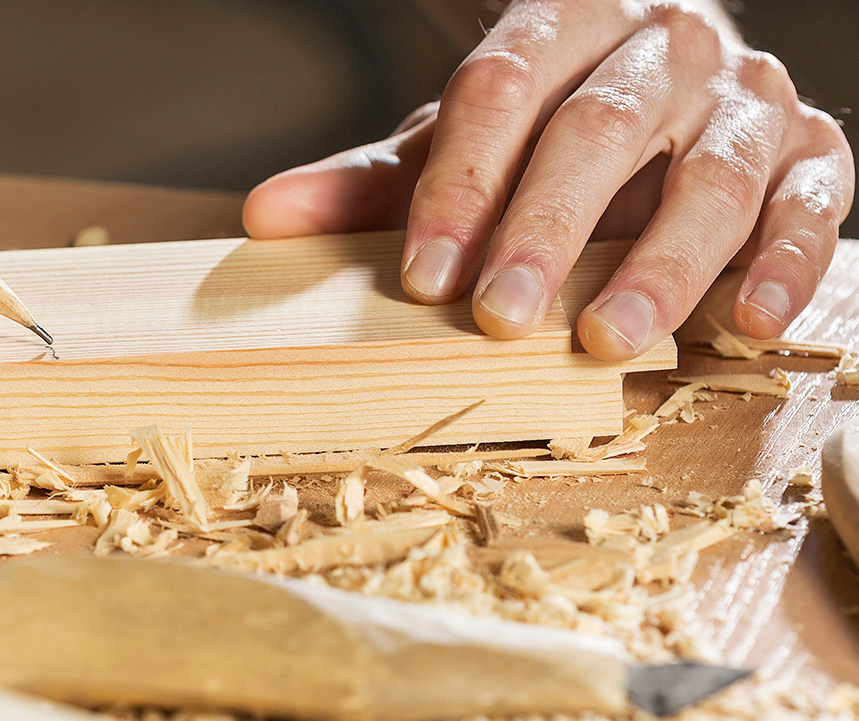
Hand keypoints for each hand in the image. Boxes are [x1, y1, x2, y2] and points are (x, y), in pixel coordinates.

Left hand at [243, 1, 853, 359]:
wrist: (656, 72)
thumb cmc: (544, 123)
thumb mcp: (456, 140)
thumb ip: (373, 181)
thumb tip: (267, 216)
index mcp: (561, 20)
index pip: (500, 91)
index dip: (459, 186)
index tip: (423, 275)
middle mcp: (660, 47)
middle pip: (597, 131)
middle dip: (543, 231)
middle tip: (498, 319)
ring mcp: (743, 96)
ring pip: (710, 173)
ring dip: (660, 263)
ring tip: (607, 339)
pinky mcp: (810, 150)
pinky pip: (815, 203)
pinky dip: (790, 263)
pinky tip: (745, 321)